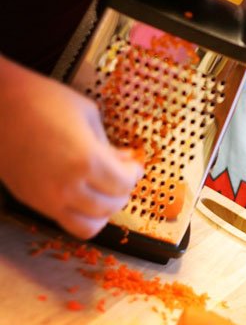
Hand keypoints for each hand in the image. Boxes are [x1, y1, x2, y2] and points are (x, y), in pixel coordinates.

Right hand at [0, 58, 143, 238]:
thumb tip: (125, 160)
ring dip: (105, 210)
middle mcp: (68, 186)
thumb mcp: (88, 115)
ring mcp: (47, 198)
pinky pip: (65, 224)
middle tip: (122, 175)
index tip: (133, 165)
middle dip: (123, 191)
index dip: (134, 174)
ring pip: (90, 225)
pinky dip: (83, 217)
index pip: (124, 184)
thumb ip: (109, 145)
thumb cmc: (42, 99)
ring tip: (105, 190)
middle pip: (111, 206)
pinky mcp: (32, 201)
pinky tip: (85, 198)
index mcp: (87, 160)